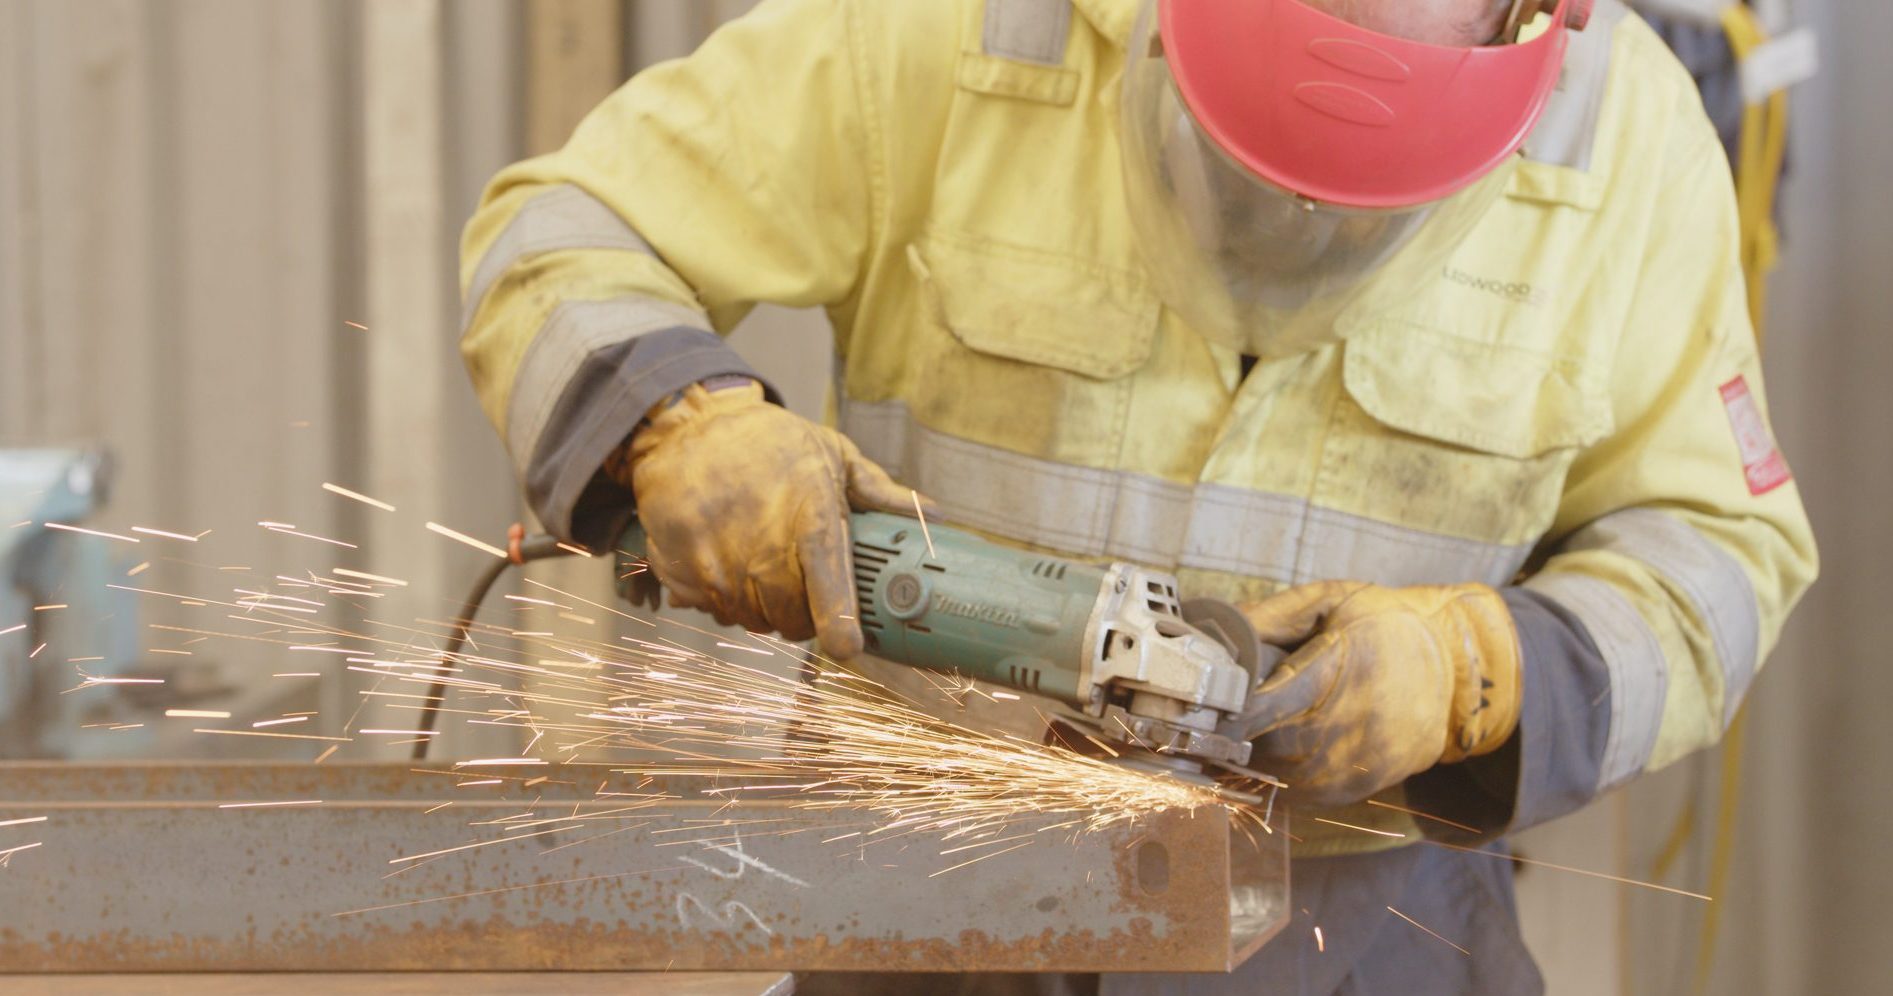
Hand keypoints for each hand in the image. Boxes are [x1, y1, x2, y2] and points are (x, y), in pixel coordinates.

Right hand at [616, 381, 931, 659]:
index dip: (841, 626)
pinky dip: (721, 597)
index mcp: (811, 517)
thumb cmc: (769, 442)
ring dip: (761, 608)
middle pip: (790, 620)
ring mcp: (714, 561)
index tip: (848, 647)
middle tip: (801, 589)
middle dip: (802, 617)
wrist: (686, 427)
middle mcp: (761, 546)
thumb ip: (880, 492)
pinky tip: (724, 560)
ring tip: (760, 567)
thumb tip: (934, 513)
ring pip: (749, 619)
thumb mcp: (831, 454)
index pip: (830, 588)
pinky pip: (709, 608)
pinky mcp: (678, 568)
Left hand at [1223, 581, 1522, 807]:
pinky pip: (1289, 792)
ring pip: (1269, 774)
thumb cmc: (1385, 628)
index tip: (1196, 697)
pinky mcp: (1349, 791)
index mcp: (1339, 672)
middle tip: (1206, 708)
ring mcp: (1350, 768)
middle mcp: (1346, 730)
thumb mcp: (1331, 600)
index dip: (1220, 708)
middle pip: (1257, 746)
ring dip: (1242, 753)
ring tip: (1235, 724)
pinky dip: (1267, 771)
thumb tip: (1209, 630)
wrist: (1454, 674)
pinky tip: (1264, 744)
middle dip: (1225, 729)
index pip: (1260, 707)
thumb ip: (1268, 616)